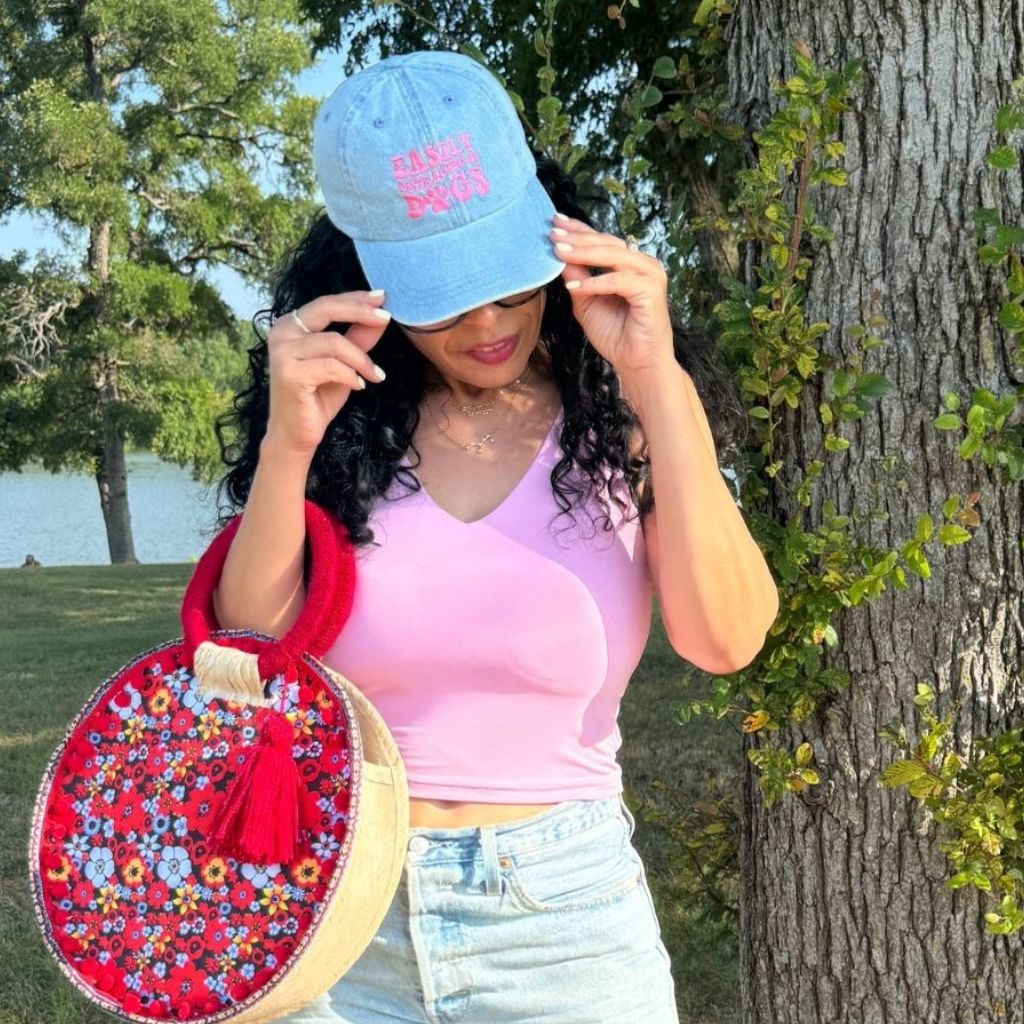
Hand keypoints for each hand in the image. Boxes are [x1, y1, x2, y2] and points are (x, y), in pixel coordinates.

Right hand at [264, 291, 390, 456]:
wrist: (295, 435)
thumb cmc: (317, 398)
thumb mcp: (345, 364)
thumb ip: (359, 340)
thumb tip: (382, 317)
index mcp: (291, 325)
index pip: (327, 302)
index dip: (355, 299)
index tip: (383, 298)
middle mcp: (282, 333)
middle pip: (326, 309)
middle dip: (360, 311)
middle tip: (386, 317)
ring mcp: (282, 353)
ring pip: (334, 342)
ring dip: (361, 359)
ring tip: (375, 375)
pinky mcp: (289, 374)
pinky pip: (331, 366)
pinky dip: (350, 375)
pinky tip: (359, 386)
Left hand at [549, 213, 674, 374]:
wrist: (637, 364)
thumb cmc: (616, 335)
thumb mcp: (586, 303)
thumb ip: (576, 279)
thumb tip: (558, 256)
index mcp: (628, 264)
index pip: (601, 240)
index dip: (579, 230)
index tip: (554, 222)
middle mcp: (642, 264)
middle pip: (606, 243)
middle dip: (577, 238)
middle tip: (552, 233)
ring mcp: (650, 275)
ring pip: (613, 256)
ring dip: (584, 253)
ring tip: (558, 252)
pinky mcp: (652, 290)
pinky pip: (619, 281)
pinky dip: (596, 283)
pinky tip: (575, 287)